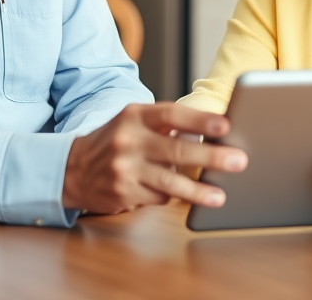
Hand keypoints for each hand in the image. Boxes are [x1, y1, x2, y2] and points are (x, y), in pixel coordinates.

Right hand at [62, 103, 247, 214]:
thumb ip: (166, 123)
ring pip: (170, 181)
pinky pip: (158, 196)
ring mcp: (125, 169)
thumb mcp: (134, 121)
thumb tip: (212, 130)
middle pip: (177, 149)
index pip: (172, 114)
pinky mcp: (124, 193)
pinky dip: (173, 195)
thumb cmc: (115, 140)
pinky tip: (182, 194)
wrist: (72, 168)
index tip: (226, 125)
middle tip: (238, 160)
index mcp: (135, 115)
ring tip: (220, 195)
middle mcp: (129, 140)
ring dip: (198, 190)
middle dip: (211, 156)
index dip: (200, 119)